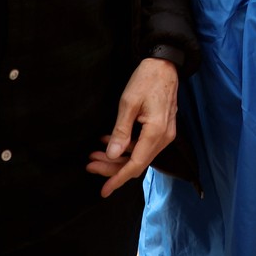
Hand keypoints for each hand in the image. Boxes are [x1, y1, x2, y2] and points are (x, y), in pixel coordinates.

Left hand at [88, 57, 178, 197]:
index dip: (118, 178)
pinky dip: (126, 147)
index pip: (135, 164)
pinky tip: (109, 140)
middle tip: (90, 164)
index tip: (103, 190)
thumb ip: (121, 131)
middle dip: (113, 167)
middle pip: (137, 163)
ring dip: (117, 157)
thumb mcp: (129, 102)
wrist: (165, 64)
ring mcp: (165, 134)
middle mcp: (164, 138)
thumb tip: (113, 154)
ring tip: (95, 153)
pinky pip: (143, 145)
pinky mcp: (162, 129)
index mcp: (156, 132)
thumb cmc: (147, 79)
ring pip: (139, 155)